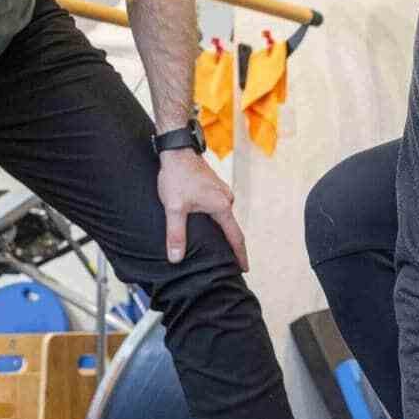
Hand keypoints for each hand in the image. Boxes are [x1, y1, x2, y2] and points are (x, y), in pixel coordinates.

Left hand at [157, 146, 247, 268]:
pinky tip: (208, 224)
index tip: (245, 269)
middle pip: (230, 227)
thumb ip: (176, 234)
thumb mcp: (174, 207)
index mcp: (221, 206)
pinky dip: (215, 219)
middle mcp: (226, 198)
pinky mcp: (214, 186)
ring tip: (218, 246)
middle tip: (230, 262)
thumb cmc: (177, 176)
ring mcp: (221, 191)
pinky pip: (218, 207)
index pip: (235, 237)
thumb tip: (176, 258)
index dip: (240, 255)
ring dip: (221, 230)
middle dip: (230, 245)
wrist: (177, 149)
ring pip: (223, 216)